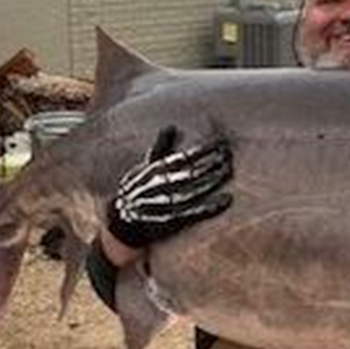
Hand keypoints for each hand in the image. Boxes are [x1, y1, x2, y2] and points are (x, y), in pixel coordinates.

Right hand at [106, 126, 232, 248]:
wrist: (120, 222)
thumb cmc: (138, 190)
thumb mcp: (145, 167)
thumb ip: (161, 148)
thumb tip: (171, 126)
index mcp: (153, 171)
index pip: (182, 157)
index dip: (202, 150)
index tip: (220, 142)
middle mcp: (158, 186)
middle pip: (189, 173)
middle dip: (210, 164)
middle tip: (229, 155)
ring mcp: (163, 204)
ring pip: (193, 191)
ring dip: (212, 182)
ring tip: (228, 172)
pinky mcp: (169, 222)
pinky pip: (192, 213)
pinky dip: (210, 207)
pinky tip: (226, 201)